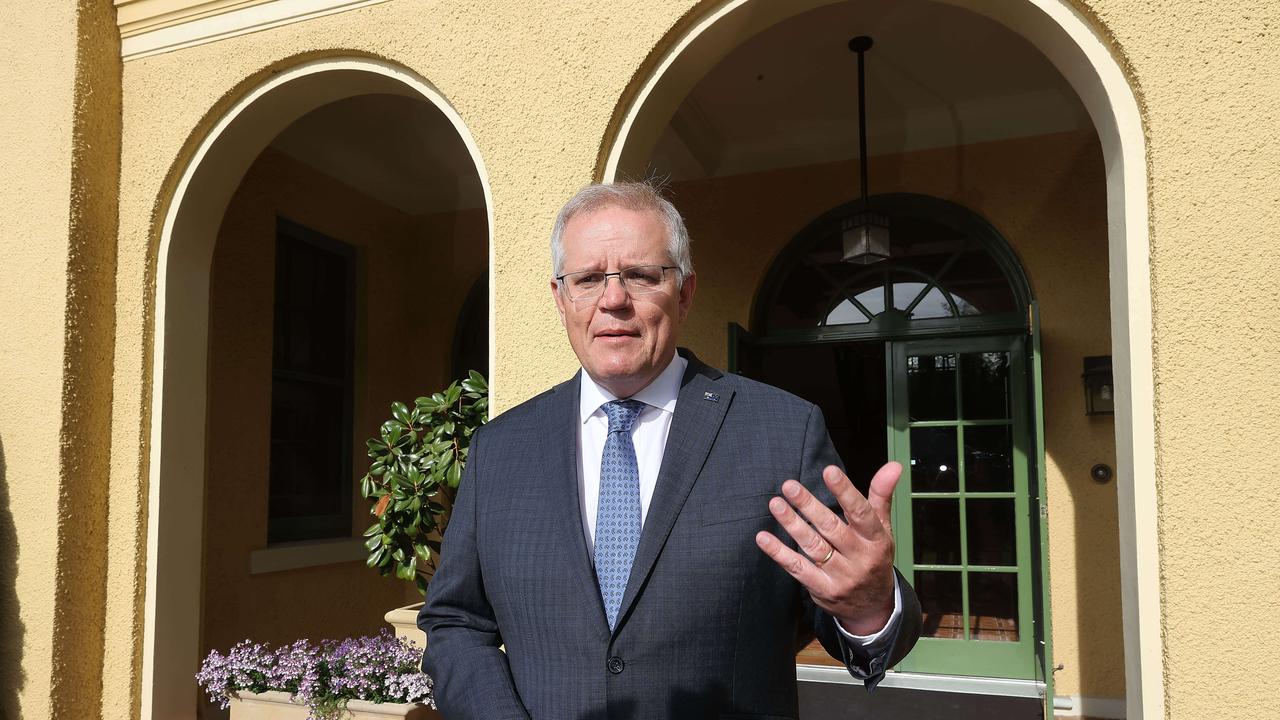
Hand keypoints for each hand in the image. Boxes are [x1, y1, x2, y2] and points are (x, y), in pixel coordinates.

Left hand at [754, 463, 899, 634]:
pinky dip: (779, 553)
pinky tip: (763, 537)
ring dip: (792, 524)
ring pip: (813, 547)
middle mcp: (860, 558)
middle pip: (831, 528)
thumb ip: (881, 496)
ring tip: (775, 504)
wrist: (873, 607)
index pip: (861, 513)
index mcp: (876, 540)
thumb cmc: (874, 556)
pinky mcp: (822, 590)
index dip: (845, 492)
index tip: (829, 471)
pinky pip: (798, 569)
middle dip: (809, 506)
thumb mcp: (882, 528)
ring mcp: (841, 576)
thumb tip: (893, 465)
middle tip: (789, 486)